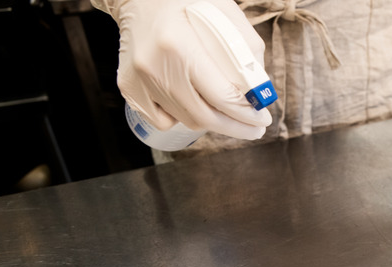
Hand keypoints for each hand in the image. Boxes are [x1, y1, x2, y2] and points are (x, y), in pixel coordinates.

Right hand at [94, 0, 270, 137]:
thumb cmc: (184, 1)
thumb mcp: (223, 12)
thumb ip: (246, 49)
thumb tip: (260, 88)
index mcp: (178, 44)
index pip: (221, 96)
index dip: (247, 114)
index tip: (263, 120)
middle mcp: (153, 66)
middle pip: (203, 116)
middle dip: (235, 128)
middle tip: (253, 129)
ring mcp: (138, 80)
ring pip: (185, 120)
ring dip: (212, 123)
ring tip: (228, 116)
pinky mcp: (129, 87)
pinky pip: (162, 119)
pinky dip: (183, 118)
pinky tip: (194, 105)